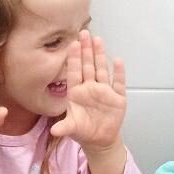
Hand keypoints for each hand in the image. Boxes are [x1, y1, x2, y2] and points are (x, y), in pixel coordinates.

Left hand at [50, 31, 126, 150]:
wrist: (99, 140)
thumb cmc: (83, 130)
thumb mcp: (72, 128)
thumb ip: (64, 127)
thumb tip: (54, 131)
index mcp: (77, 92)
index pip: (74, 72)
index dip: (74, 58)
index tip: (72, 44)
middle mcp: (90, 88)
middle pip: (88, 66)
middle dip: (86, 50)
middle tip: (84, 33)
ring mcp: (104, 91)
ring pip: (102, 69)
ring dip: (100, 55)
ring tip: (98, 40)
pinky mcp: (117, 98)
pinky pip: (118, 83)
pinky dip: (119, 73)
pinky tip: (118, 61)